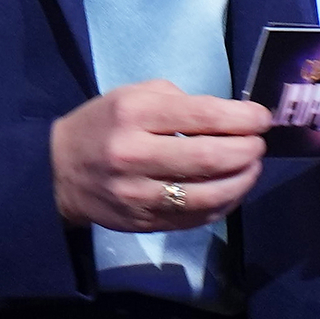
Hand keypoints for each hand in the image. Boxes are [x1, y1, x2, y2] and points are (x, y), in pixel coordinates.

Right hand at [51, 79, 271, 231]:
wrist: (56, 171)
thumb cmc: (104, 124)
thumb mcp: (134, 95)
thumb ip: (181, 102)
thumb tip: (232, 117)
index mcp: (134, 115)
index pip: (203, 116)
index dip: (243, 118)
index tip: (263, 118)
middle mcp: (134, 156)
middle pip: (209, 158)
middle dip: (247, 150)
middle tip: (260, 144)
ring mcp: (138, 195)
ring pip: (207, 195)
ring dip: (242, 181)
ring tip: (252, 167)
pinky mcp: (142, 222)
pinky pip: (195, 219)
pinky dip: (223, 205)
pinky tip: (233, 190)